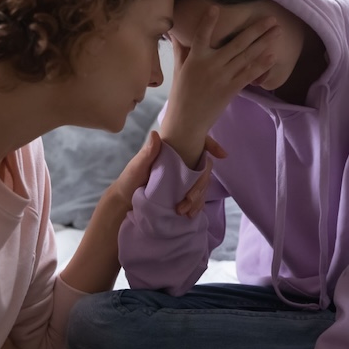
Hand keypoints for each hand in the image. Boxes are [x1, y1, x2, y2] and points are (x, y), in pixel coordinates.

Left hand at [112, 130, 226, 216]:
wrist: (126, 200)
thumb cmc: (130, 179)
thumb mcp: (137, 165)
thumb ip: (148, 152)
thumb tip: (155, 135)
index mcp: (174, 151)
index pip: (198, 144)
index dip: (212, 146)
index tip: (222, 155)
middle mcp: (182, 163)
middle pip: (203, 170)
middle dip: (201, 185)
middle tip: (189, 200)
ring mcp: (184, 179)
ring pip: (202, 185)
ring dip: (199, 198)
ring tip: (186, 212)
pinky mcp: (183, 193)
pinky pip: (197, 197)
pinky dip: (197, 205)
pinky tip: (192, 213)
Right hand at [161, 6, 277, 166]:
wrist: (187, 121)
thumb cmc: (181, 94)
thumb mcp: (178, 69)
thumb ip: (181, 49)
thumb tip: (175, 32)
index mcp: (195, 58)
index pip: (201, 35)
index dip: (208, 22)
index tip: (216, 7)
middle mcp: (210, 65)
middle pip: (236, 43)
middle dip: (256, 29)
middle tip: (271, 18)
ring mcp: (222, 77)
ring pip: (246, 56)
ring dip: (264, 42)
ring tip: (277, 32)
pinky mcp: (230, 89)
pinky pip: (248, 74)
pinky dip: (261, 65)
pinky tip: (272, 56)